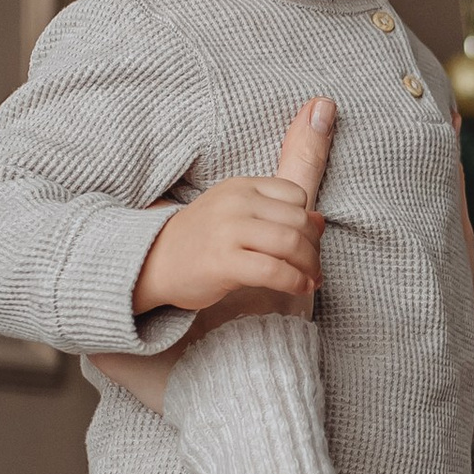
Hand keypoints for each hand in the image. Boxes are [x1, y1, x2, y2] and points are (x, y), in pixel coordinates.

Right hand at [95, 100, 335, 416]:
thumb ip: (279, 208)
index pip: (296, 195)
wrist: (152, 264)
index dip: (307, 222)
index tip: (307, 245)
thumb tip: (322, 219)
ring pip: (291, 243)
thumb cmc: (202, 241)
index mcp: (241, 185)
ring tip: (310, 280)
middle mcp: (236, 202)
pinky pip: (274, 270)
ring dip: (309, 267)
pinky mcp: (223, 262)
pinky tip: (299, 288)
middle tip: (314, 269)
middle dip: (313, 248)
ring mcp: (228, 230)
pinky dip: (295, 282)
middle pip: (298, 220)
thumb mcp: (237, 210)